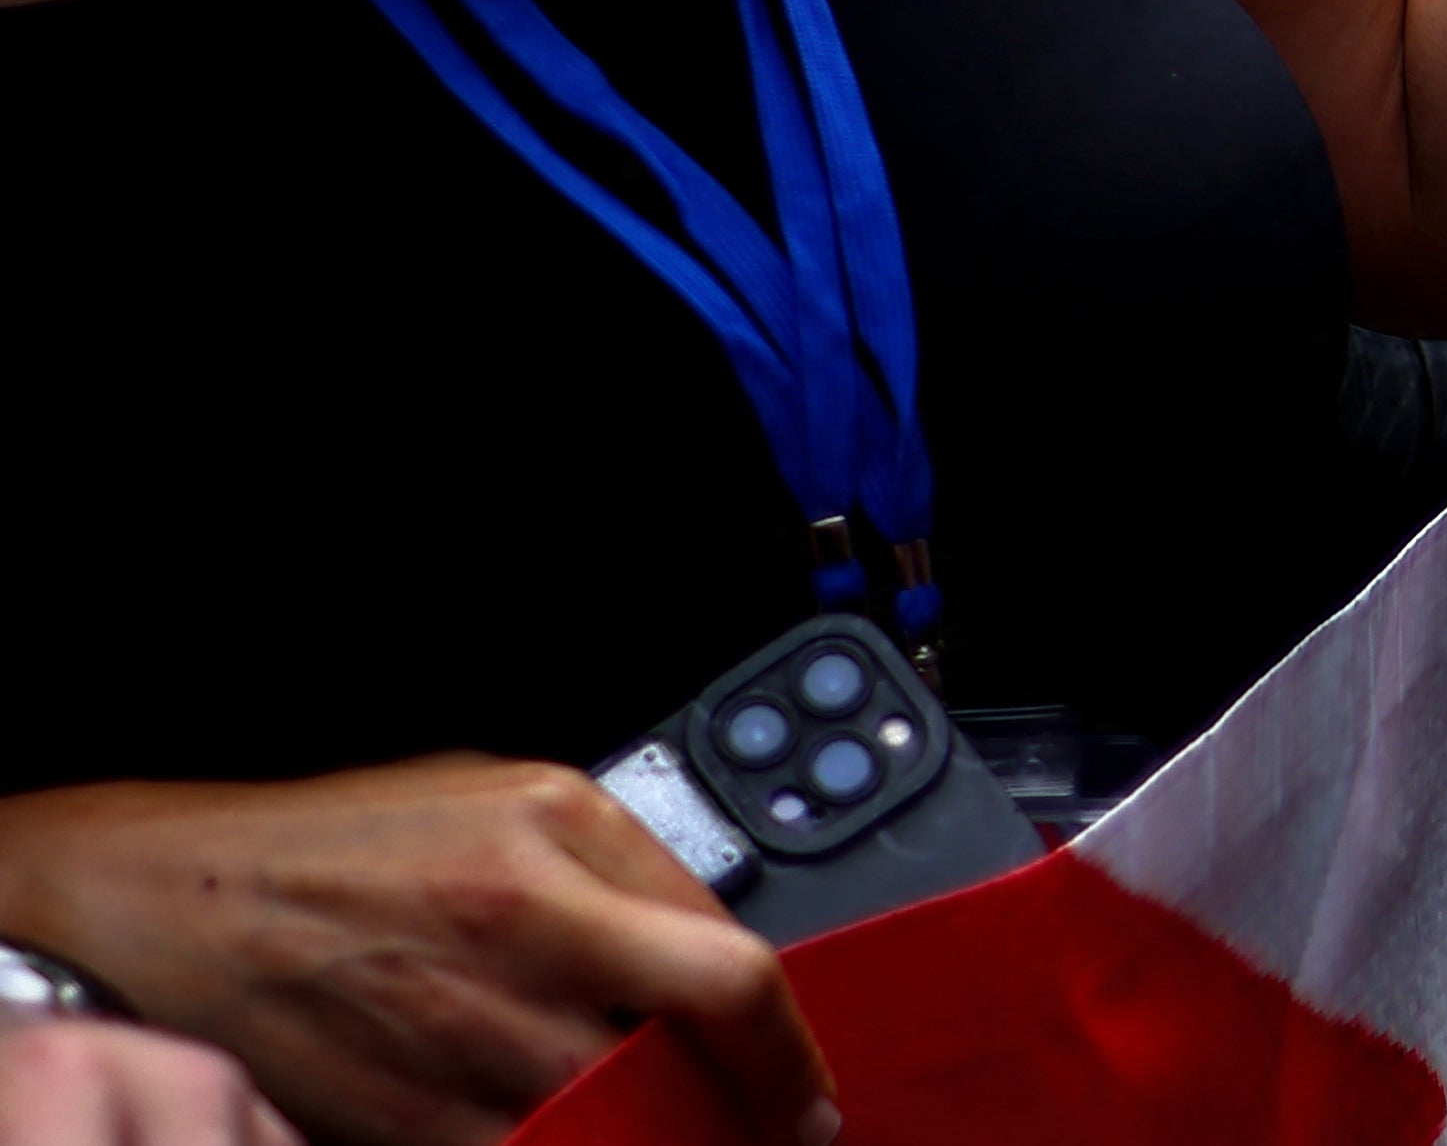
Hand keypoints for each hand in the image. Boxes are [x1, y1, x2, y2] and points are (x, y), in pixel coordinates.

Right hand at [0, 761, 832, 1145]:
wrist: (174, 899)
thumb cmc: (344, 842)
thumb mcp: (510, 798)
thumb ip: (623, 867)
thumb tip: (716, 949)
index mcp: (561, 840)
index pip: (734, 969)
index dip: (790, 1047)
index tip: (808, 1092)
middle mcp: (521, 932)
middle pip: (681, 1061)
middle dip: (733, 1107)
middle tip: (759, 1128)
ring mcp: (457, 1030)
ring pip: (606, 1122)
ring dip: (651, 1137)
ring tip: (662, 1130)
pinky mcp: (398, 1112)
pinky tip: (566, 1141)